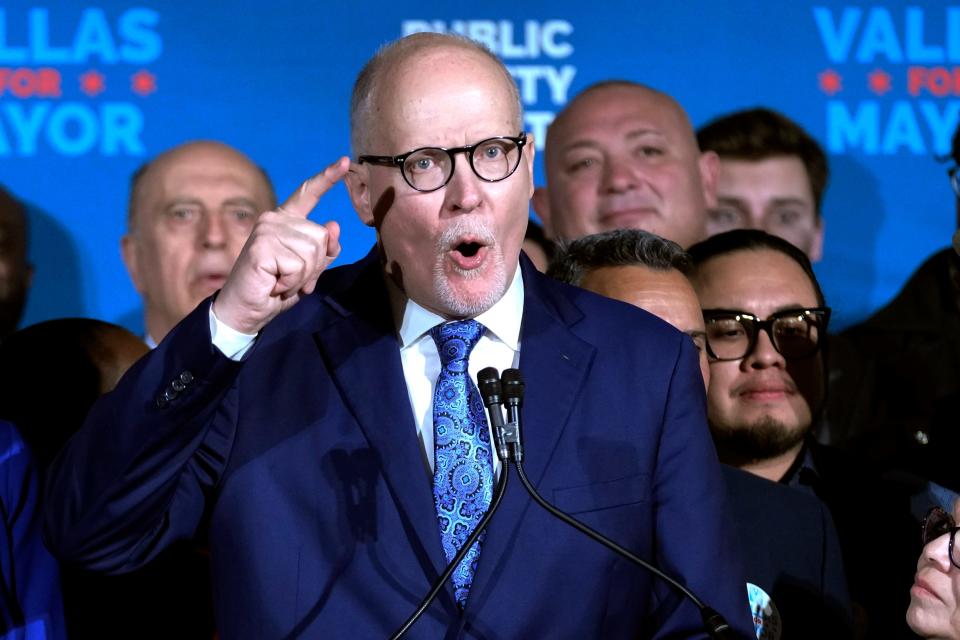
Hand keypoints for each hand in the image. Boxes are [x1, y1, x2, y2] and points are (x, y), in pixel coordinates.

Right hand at [213, 157, 349, 334]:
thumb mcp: (309, 270)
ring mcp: (267, 229)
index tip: (344, 161)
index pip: (309, 194)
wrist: (247, 310)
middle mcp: (275, 218)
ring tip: (280, 281)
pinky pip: (298, 266)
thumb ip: (324, 249)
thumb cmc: (276, 289)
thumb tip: (333, 224)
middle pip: (321, 237)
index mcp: (287, 220)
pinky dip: (291, 283)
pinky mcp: (262, 246)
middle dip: (314, 266)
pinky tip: (273, 284)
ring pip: (312, 253)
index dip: (327, 178)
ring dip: (302, 277)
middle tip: (289, 278)